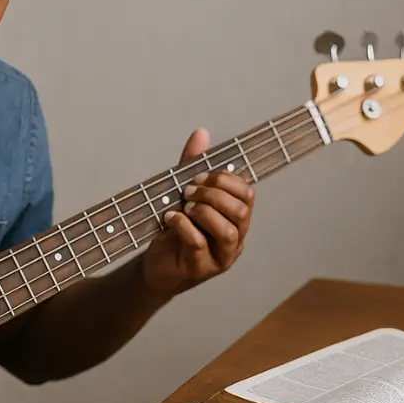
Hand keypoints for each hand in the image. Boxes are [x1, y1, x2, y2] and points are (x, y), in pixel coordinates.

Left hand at [140, 129, 254, 296]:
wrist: (155, 266)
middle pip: (241, 211)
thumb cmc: (175, 232)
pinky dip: (183, 226)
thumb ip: (193, 167)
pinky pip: (199, 243)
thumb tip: (201, 134)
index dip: (225, 180)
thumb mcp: (183, 195)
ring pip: (228, 231)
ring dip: (203, 211)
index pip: (247, 195)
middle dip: (213, 194)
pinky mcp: (200, 268)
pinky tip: (170, 218)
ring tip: (184, 206)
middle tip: (188, 191)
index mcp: (236, 220)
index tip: (198, 176)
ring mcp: (220, 257)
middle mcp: (234, 239)